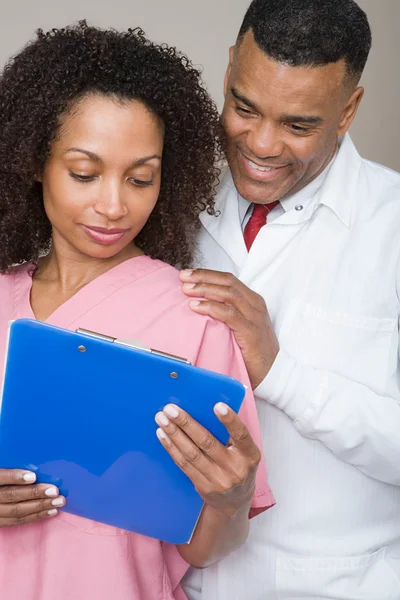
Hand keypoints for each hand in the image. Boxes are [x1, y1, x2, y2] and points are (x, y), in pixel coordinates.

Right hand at [0, 469, 65, 526]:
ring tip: (58, 501)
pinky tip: (51, 511)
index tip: (32, 476)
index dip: (14, 477)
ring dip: (40, 507)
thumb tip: (33, 462)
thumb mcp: (0, 466)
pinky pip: (17, 521)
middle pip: (11, 495)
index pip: (0, 477)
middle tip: (54, 490)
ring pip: (16, 511)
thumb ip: (9, 466)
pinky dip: (35, 517)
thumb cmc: (1, 476)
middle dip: (34, 494)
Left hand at [155, 402, 260, 516]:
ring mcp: (219, 480)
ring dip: (174, 434)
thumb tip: (205, 408)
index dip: (230, 420)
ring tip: (162, 419)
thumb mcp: (244, 451)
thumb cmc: (239, 465)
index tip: (217, 405)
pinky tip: (163, 435)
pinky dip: (172, 448)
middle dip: (186, 423)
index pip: (241, 435)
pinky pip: (184, 465)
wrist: (236, 500)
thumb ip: (231, 434)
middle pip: (207, 442)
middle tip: (171, 409)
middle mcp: (236, 469)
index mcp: (250, 455)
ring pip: (191, 454)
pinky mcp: (204, 487)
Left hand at [179, 269, 277, 387]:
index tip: (187, 274)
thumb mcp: (238, 327)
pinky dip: (210, 307)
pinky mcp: (251, 332)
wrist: (275, 373)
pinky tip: (195, 306)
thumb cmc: (253, 352)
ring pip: (228, 294)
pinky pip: (229, 314)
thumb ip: (225, 315)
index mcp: (252, 301)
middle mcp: (255, 305)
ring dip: (205, 289)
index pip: (228, 279)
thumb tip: (197, 307)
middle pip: (227, 282)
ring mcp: (254, 317)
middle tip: (183, 277)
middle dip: (203, 277)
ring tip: (186, 289)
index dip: (207, 274)